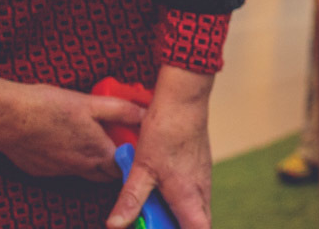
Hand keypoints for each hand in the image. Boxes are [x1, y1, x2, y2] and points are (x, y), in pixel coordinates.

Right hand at [0, 65, 144, 181]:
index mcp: (97, 152)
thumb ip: (121, 111)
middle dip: (116, 162)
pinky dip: (70, 159)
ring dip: (93, 161)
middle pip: (107, 174)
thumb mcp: (92, 102)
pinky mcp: (41, 170)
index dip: (133, 157)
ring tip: (91, 138)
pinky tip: (63, 139)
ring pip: (85, 172)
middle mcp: (80, 168)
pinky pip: (63, 169)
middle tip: (117, 141)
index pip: (126, 167)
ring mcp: (59, 172)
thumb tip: (145, 114)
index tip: (136, 145)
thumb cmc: (49, 106)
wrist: (7, 116)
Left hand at [107, 66, 214, 228]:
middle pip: (200, 222)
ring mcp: (204, 177)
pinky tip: (165, 190)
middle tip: (157, 221)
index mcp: (188, 195)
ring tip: (157, 209)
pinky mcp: (201, 166)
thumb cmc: (165, 132)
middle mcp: (201, 189)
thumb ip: (130, 199)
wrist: (184, 101)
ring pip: (199, 207)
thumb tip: (115, 225)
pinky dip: (184, 199)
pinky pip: (197, 192)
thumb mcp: (141, 168)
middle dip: (182, 226)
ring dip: (182, 214)